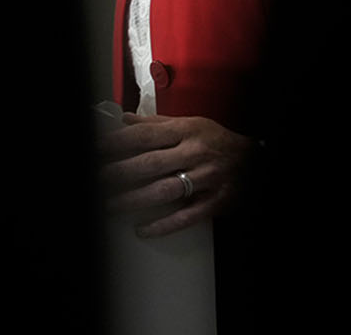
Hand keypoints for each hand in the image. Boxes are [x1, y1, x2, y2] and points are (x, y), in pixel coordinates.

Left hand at [95, 112, 252, 236]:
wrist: (254, 161)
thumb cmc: (217, 141)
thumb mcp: (191, 124)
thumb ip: (156, 124)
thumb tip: (125, 119)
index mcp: (187, 130)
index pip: (145, 136)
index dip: (117, 144)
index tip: (96, 150)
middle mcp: (195, 153)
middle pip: (150, 164)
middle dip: (118, 173)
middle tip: (96, 180)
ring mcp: (206, 178)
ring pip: (164, 191)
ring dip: (134, 200)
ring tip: (109, 206)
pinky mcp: (215, 202)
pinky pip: (187, 216)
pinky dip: (163, 225)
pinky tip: (142, 230)